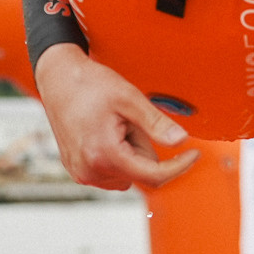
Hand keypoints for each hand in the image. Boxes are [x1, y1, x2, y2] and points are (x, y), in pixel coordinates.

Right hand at [34, 44, 198, 189]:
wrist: (58, 79)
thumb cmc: (90, 84)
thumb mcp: (129, 98)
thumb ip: (156, 123)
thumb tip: (181, 140)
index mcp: (104, 155)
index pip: (153, 175)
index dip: (179, 165)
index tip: (195, 153)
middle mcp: (90, 171)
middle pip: (140, 172)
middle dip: (143, 147)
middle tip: (127, 119)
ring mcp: (82, 173)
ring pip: (127, 173)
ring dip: (129, 153)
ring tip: (113, 125)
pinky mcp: (78, 171)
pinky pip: (111, 172)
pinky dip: (116, 156)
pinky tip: (103, 132)